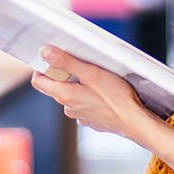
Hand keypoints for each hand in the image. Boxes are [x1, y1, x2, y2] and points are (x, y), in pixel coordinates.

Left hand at [30, 45, 154, 138]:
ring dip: (79, 86)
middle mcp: (68, 108)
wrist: (134, 121)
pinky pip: (84, 105)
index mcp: (64, 95)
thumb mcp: (90, 73)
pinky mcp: (92, 120)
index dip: (42, 68)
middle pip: (56, 87)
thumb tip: (44, 52)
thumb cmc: (115, 96)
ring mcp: (80, 116)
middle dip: (64, 74)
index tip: (53, 59)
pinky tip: (104, 93)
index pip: (38, 82)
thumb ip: (66, 62)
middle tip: (81, 64)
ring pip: (72, 96)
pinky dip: (89, 97)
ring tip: (96, 78)